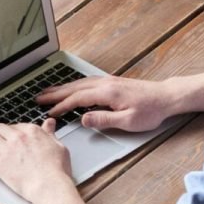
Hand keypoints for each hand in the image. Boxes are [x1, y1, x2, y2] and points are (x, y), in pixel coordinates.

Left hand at [0, 117, 71, 203]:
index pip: (16, 126)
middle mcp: (17, 138)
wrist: (49, 185)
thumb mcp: (58, 146)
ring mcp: (7, 151)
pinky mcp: (0, 165)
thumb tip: (50, 124)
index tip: (6, 131)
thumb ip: (50, 134)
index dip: (9, 129)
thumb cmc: (56, 169)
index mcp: (31, 131)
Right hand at [39, 74, 175, 132]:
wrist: (165, 97)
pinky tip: (70, 88)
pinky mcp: (111, 82)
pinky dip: (73, 85)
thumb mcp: (128, 121)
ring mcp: (108, 81)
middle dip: (54, 93)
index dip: (61, 106)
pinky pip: (86, 82)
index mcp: (106, 93)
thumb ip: (104, 120)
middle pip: (73, 87)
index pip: (77, 99)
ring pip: (78, 83)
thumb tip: (83, 119)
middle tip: (38, 98)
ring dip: (62, 88)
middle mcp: (104, 83)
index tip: (49, 113)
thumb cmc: (150, 111)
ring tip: (48, 92)